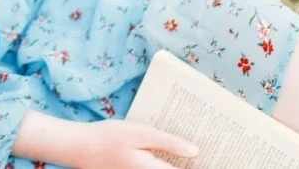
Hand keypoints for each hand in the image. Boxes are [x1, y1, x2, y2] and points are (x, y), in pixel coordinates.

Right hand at [75, 119, 198, 168]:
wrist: (78, 148)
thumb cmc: (108, 138)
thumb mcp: (140, 133)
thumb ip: (168, 142)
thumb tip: (196, 151)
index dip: (203, 163)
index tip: (220, 157)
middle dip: (189, 161)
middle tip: (206, 151)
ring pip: (165, 168)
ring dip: (177, 161)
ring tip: (190, 151)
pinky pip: (154, 167)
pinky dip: (163, 161)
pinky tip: (168, 151)